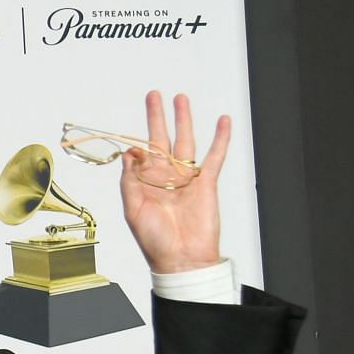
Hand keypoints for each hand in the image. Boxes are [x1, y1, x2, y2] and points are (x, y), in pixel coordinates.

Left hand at [120, 90, 228, 274]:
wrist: (181, 258)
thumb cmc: (154, 240)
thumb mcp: (133, 210)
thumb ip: (130, 180)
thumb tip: (130, 153)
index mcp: (145, 182)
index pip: (140, 153)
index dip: (136, 141)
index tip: (132, 135)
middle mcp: (165, 176)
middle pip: (162, 139)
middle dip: (158, 117)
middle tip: (155, 95)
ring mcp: (187, 177)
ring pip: (186, 141)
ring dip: (184, 120)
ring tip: (181, 99)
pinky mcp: (206, 182)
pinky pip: (215, 156)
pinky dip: (220, 138)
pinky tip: (223, 121)